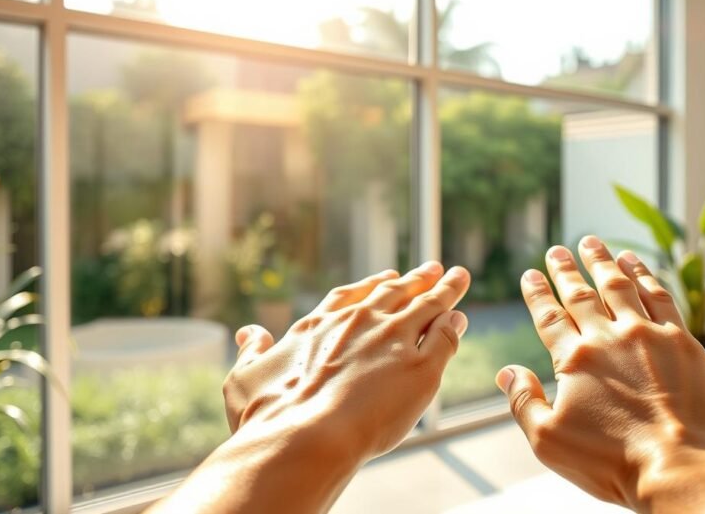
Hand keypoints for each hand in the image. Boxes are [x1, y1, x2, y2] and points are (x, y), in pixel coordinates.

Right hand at [151, 262, 470, 513]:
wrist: (305, 436)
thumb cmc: (269, 416)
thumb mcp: (245, 379)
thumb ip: (252, 353)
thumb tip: (248, 333)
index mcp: (321, 325)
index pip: (353, 296)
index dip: (373, 286)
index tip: (388, 277)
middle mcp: (362, 323)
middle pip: (396, 292)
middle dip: (416, 279)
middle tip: (434, 268)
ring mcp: (394, 340)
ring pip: (428, 305)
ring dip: (445, 289)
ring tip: (458, 277)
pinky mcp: (421, 365)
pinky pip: (445, 336)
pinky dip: (453, 325)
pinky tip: (459, 320)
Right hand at [498, 236, 704, 512]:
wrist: (681, 466)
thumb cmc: (612, 461)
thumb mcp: (550, 441)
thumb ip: (524, 402)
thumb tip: (506, 372)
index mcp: (575, 359)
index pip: (549, 317)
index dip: (537, 294)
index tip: (529, 274)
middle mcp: (609, 338)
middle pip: (582, 295)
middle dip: (566, 271)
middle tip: (556, 250)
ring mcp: (648, 335)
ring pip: (620, 286)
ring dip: (603, 262)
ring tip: (592, 243)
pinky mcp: (682, 341)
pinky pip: (659, 296)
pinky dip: (644, 274)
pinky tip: (634, 262)